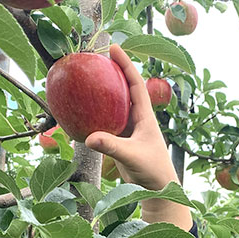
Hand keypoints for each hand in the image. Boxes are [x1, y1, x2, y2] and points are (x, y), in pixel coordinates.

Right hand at [85, 44, 178, 191]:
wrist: (156, 189)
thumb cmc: (151, 170)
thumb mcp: (131, 156)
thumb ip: (111, 146)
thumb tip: (89, 138)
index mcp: (145, 116)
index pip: (135, 83)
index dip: (125, 64)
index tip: (114, 48)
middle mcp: (137, 118)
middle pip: (124, 88)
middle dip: (113, 71)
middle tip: (97, 57)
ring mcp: (129, 129)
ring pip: (114, 105)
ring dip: (103, 92)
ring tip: (87, 79)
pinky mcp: (121, 140)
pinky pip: (106, 122)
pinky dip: (95, 115)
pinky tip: (81, 112)